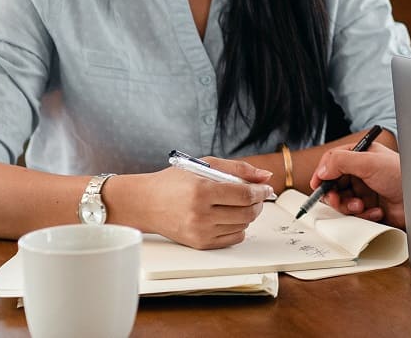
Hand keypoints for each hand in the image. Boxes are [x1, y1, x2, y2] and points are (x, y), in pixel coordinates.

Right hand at [126, 158, 274, 249]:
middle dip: (258, 203)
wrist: (145, 203)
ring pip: (243, 226)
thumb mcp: (204, 166)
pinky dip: (239, 227)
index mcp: (201, 191)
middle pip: (247, 213)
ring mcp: (200, 232)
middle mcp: (200, 214)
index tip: (266, 188)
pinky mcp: (200, 244)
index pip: (244, 195)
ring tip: (240, 204)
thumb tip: (265, 176)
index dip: (261, 191)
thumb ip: (238, 168)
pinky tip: (230, 216)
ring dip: (248, 214)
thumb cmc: (173, 183)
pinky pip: (233, 238)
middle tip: (256, 196)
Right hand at [311, 143, 404, 228]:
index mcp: (361, 156)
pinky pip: (355, 214)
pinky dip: (364, 214)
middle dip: (335, 195)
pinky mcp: (370, 207)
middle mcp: (361, 173)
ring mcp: (365, 190)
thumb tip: (322, 170)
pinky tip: (377, 211)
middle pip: (334, 184)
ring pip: (343, 201)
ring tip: (361, 207)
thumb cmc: (402, 175)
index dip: (323, 173)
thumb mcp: (369, 162)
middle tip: (338, 200)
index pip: (333, 161)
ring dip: (349, 206)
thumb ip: (342, 162)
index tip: (317, 185)